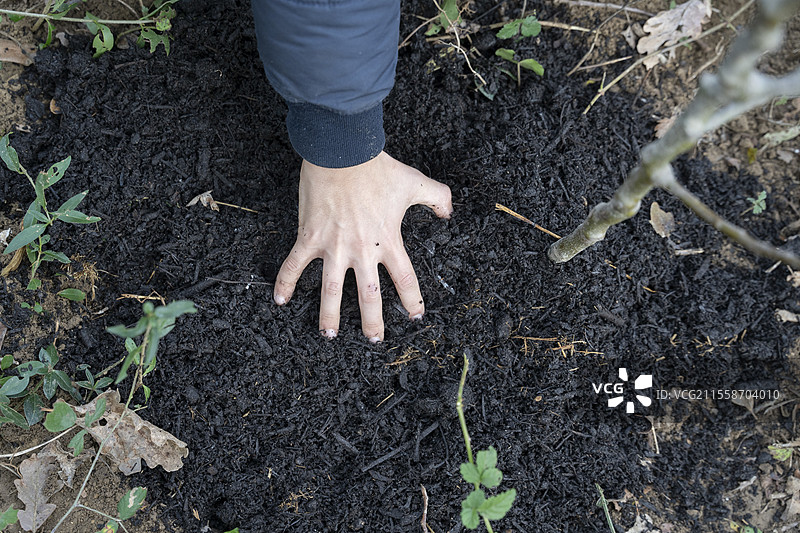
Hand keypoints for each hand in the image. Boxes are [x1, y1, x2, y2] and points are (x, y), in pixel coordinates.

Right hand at [273, 151, 452, 341]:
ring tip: (329, 335)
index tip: (414, 315)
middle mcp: (362, 250)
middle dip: (372, 322)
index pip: (405, 280)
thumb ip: (437, 197)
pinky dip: (285, 283)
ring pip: (331, 291)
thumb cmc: (377, 167)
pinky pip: (294, 265)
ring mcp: (333, 247)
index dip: (412, 301)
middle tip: (374, 340)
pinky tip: (280, 300)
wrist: (343, 152)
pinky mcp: (309, 237)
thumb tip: (449, 211)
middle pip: (369, 296)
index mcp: (388, 241)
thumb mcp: (415, 182)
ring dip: (329, 316)